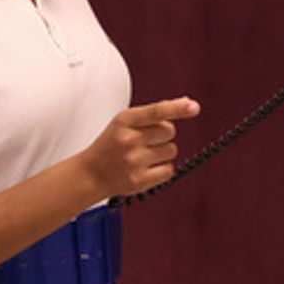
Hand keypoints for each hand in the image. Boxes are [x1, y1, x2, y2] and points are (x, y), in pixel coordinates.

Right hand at [83, 97, 199, 197]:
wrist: (90, 174)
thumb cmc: (111, 145)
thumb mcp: (125, 122)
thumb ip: (154, 112)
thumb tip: (187, 102)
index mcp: (124, 120)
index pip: (156, 111)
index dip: (177, 108)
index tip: (194, 107)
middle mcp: (128, 139)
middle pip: (169, 131)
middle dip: (164, 134)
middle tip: (147, 140)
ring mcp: (133, 161)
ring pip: (171, 150)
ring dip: (163, 152)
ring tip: (144, 155)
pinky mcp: (139, 180)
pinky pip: (169, 170)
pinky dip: (162, 169)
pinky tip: (147, 167)